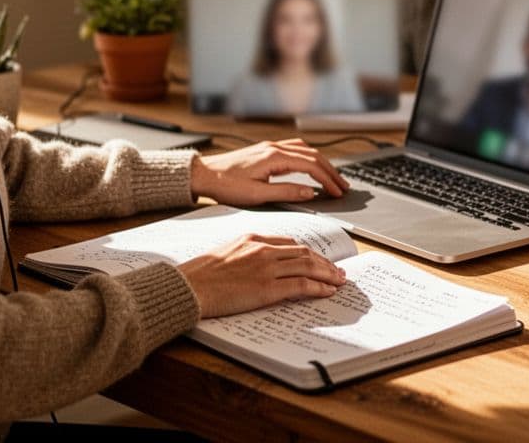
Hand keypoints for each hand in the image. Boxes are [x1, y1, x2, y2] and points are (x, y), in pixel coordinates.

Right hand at [177, 233, 346, 317]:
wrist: (189, 286)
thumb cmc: (200, 275)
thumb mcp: (226, 255)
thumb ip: (246, 256)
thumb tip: (258, 268)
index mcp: (253, 238)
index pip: (290, 243)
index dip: (308, 252)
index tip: (318, 259)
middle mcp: (263, 249)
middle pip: (304, 253)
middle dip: (324, 262)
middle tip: (338, 270)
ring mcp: (267, 267)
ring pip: (308, 267)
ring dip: (327, 274)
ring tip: (339, 281)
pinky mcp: (268, 288)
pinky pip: (302, 286)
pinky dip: (319, 287)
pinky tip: (327, 291)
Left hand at [190, 138, 348, 205]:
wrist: (203, 174)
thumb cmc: (225, 185)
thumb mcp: (257, 195)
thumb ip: (286, 193)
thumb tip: (310, 193)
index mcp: (274, 157)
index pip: (311, 166)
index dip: (327, 179)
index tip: (338, 192)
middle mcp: (274, 148)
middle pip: (312, 155)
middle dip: (330, 171)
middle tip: (343, 185)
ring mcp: (270, 147)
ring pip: (305, 150)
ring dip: (321, 163)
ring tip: (332, 177)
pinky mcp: (265, 151)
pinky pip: (294, 150)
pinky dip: (308, 158)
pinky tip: (311, 167)